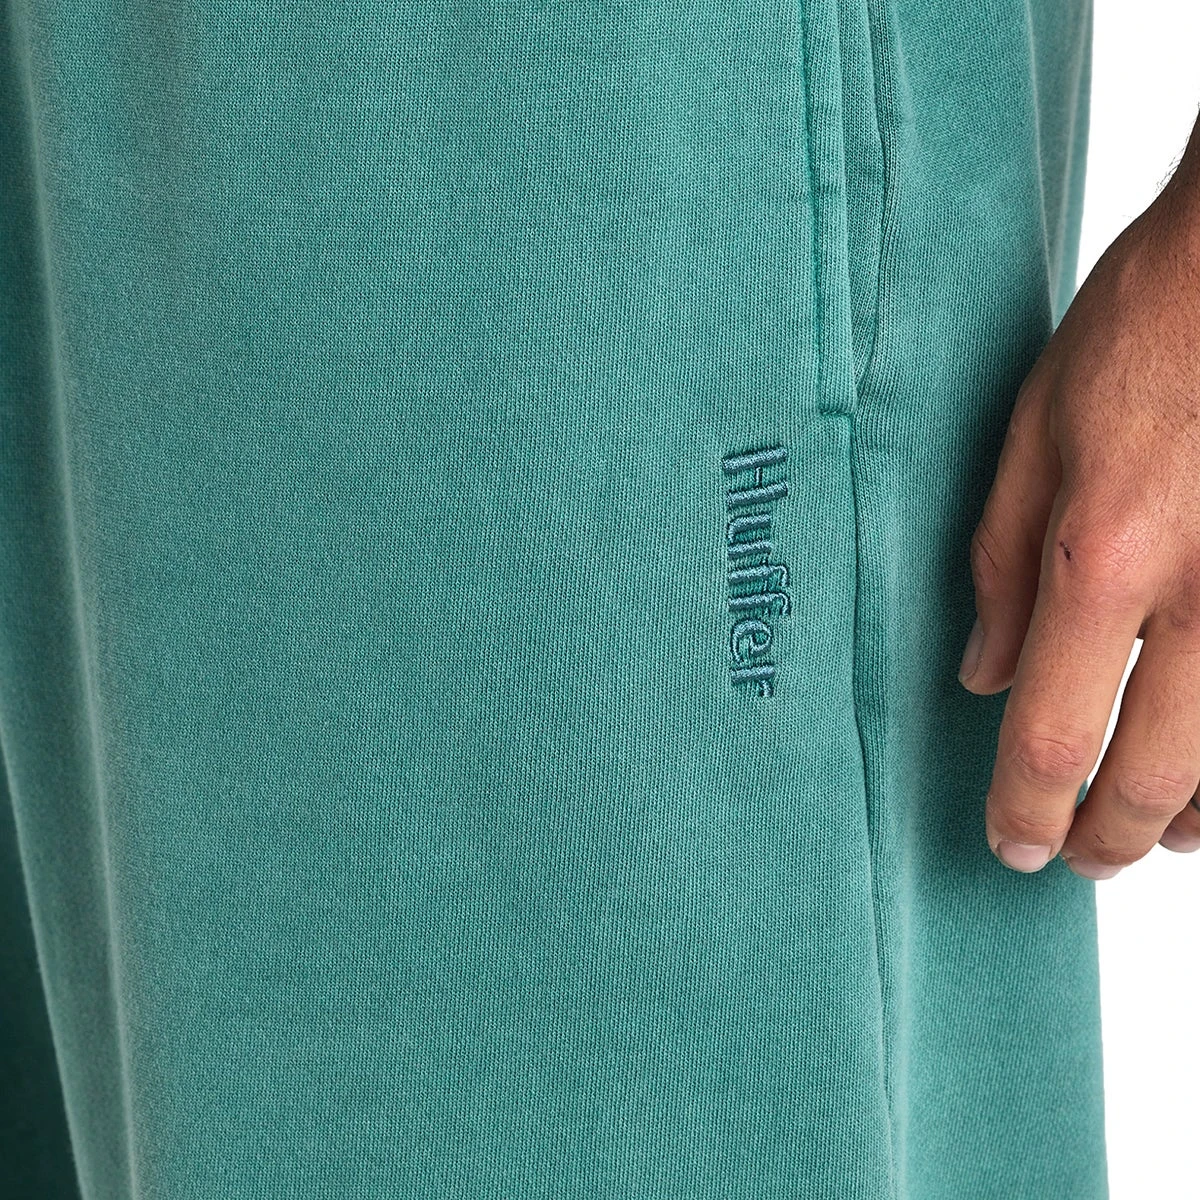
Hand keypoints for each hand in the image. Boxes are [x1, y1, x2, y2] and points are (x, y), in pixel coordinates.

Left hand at [958, 163, 1199, 879]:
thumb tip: (980, 675)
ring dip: (1196, 821)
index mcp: (1101, 557)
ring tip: (1158, 835)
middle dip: (1107, 838)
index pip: (1047, 737)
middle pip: (1154, 781)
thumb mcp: (1033, 432)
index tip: (1010, 843)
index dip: (1024, 811)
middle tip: (1078, 857)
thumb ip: (998, 562)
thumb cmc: (1147, 325)